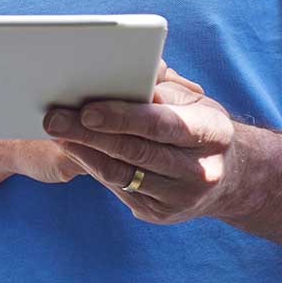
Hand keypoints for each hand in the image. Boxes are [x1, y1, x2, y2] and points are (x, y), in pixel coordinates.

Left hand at [42, 61, 250, 224]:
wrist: (228, 177)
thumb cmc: (198, 126)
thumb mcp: (193, 101)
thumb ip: (160, 86)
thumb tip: (124, 68)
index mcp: (213, 133)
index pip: (162, 124)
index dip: (122, 117)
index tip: (87, 109)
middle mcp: (202, 170)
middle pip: (135, 151)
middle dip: (89, 134)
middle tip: (53, 119)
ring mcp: (181, 198)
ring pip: (122, 174)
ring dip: (84, 152)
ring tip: (57, 132)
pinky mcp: (160, 214)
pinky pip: (119, 189)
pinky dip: (93, 167)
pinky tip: (75, 150)